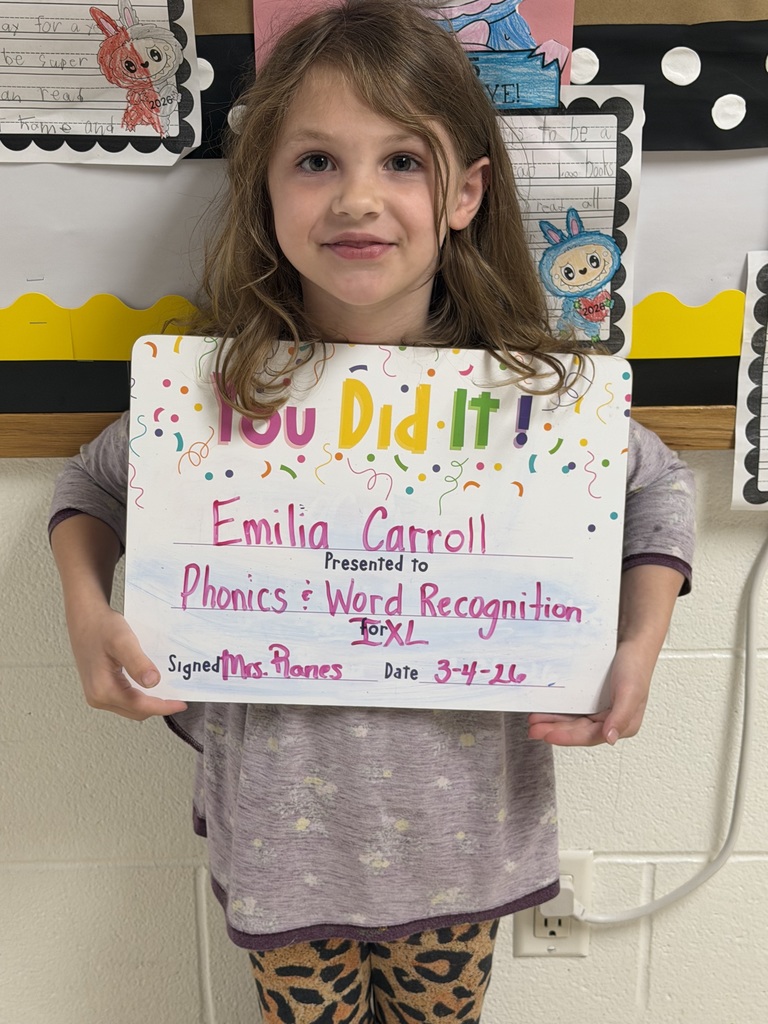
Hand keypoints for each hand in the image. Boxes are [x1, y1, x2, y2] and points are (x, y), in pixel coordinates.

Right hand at [68, 602, 186, 721]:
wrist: (85, 617)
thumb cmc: (101, 626)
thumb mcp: (123, 641)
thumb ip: (138, 663)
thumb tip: (152, 682)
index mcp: (102, 690)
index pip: (139, 707)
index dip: (163, 707)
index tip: (181, 704)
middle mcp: (98, 697)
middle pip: (136, 711)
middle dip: (158, 706)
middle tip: (178, 696)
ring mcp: (97, 694)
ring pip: (131, 706)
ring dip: (149, 701)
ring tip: (168, 690)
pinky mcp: (100, 688)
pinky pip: (125, 698)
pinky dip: (140, 695)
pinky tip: (150, 683)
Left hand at [527, 564, 684, 746]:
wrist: (632, 641)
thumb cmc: (635, 666)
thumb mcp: (630, 692)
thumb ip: (621, 716)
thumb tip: (610, 738)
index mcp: (622, 725)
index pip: (590, 736)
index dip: (568, 737)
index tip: (548, 735)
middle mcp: (610, 720)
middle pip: (578, 730)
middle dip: (555, 730)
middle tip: (534, 729)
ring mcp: (600, 710)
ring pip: (573, 721)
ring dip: (553, 722)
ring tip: (534, 722)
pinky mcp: (592, 699)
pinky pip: (572, 708)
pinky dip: (558, 711)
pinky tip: (545, 709)